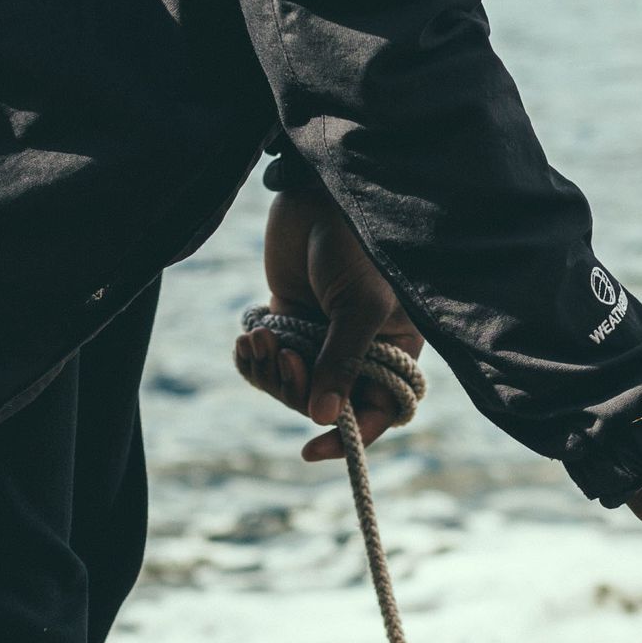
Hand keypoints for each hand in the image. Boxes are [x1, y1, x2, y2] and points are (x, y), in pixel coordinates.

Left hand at [234, 184, 424, 461]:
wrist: (317, 193)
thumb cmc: (357, 245)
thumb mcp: (359, 306)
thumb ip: (342, 362)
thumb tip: (321, 418)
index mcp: (394, 350)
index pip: (377, 411)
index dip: (349, 435)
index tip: (312, 448)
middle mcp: (359, 351)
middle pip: (325, 404)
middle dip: (296, 389)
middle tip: (282, 357)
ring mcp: (321, 338)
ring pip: (291, 386)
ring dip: (269, 370)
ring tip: (258, 338)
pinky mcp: (287, 323)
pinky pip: (266, 363)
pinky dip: (253, 357)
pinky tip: (248, 337)